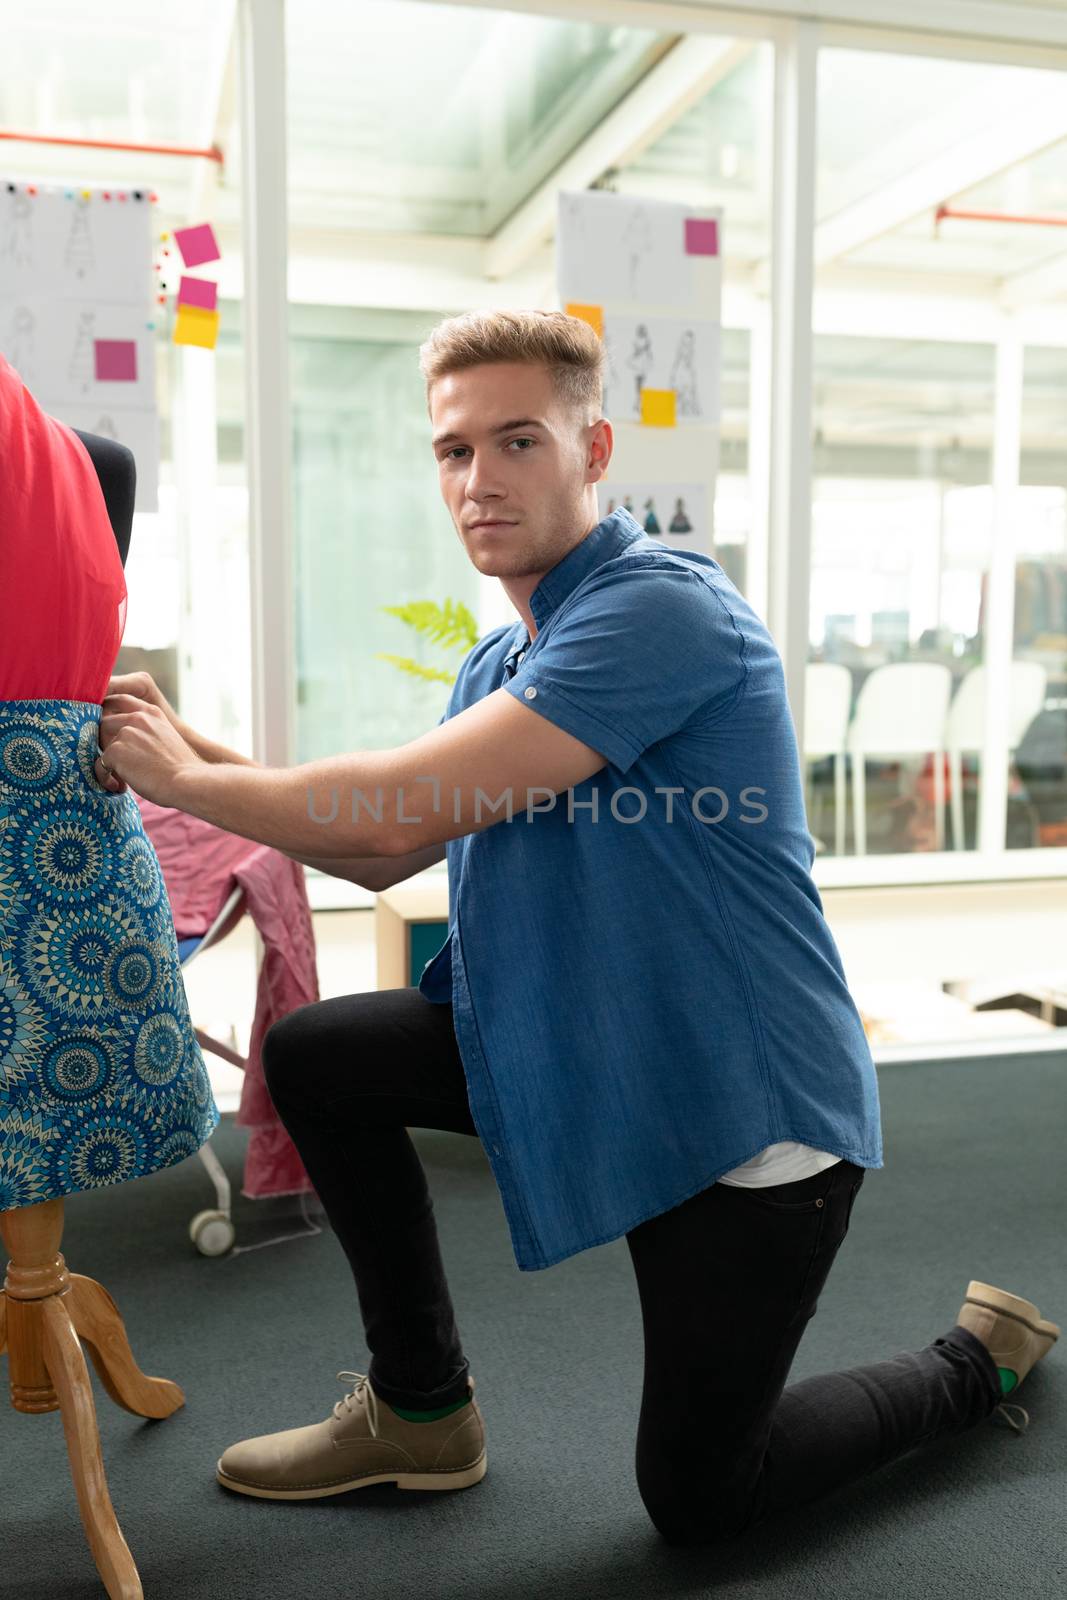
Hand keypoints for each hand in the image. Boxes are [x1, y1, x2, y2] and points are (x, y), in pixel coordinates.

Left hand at [97, 673, 181, 793]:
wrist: (187, 782)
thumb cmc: (181, 769)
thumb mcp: (166, 739)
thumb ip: (147, 732)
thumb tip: (126, 743)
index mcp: (152, 712)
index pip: (119, 701)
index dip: (109, 715)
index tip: (109, 734)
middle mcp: (137, 718)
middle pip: (104, 722)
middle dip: (104, 741)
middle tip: (117, 762)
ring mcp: (126, 733)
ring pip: (101, 745)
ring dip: (107, 761)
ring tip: (121, 779)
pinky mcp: (116, 750)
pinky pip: (99, 764)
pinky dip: (105, 777)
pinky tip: (120, 787)